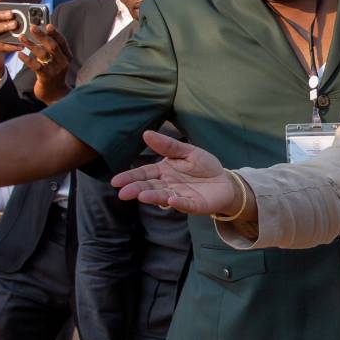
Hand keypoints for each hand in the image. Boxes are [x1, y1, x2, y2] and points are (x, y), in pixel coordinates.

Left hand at [19, 23, 72, 103]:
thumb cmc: (53, 75)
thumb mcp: (56, 61)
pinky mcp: (46, 77)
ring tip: (21, 38)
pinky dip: (27, 59)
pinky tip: (20, 54)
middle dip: (42, 35)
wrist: (54, 94)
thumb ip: (52, 50)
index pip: (62, 42)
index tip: (47, 25)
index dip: (55, 33)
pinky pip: (35, 66)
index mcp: (66, 56)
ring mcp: (55, 70)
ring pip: (43, 54)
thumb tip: (41, 36)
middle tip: (32, 27)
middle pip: (52, 45)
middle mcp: (62, 62)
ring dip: (31, 44)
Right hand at [112, 130, 242, 215]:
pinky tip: (170, 201)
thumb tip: (146, 133)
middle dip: (136, 189)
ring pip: (163, 197)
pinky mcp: (194, 205)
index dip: (130, 177)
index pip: (144, 174)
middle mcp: (168, 185)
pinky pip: (185, 204)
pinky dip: (178, 204)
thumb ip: (168, 145)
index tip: (116, 182)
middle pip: (149, 187)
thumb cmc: (203, 166)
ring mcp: (180, 196)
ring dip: (153, 197)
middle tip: (123, 193)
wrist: (224, 181)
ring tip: (142, 196)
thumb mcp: (187, 151)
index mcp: (163, 171)